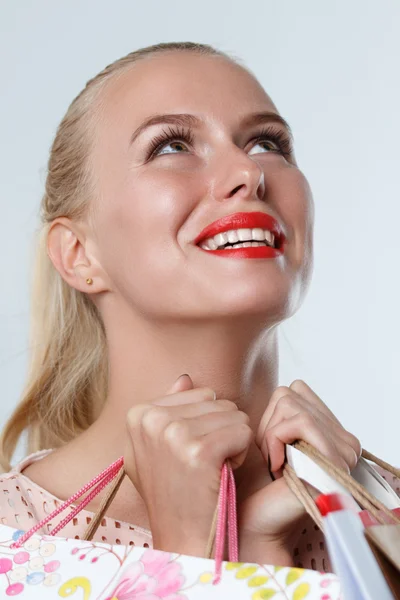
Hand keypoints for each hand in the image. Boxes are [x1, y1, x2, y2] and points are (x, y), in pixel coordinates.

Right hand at [123, 374, 253, 556]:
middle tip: (203, 464)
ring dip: (233, 442)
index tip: (187, 453)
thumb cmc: (174, 493)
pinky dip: (242, 453)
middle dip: (220, 431)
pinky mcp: (198, 450)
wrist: (183, 538)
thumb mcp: (156, 448)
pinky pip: (243, 431)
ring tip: (211, 469)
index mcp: (138, 413)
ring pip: (234, 415)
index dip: (204, 423)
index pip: (199, 393)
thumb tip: (186, 378)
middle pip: (218, 401)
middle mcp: (151, 419)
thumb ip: (169, 409)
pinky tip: (223, 473)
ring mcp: (172, 433)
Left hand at [238, 379, 361, 562]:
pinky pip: (298, 421)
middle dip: (267, 423)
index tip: (269, 446)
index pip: (297, 389)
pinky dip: (276, 440)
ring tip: (275, 464)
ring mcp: (343, 448)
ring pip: (290, 403)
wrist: (260, 523)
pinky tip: (278, 468)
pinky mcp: (334, 457)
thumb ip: (283, 414)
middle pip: (290, 393)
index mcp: (333, 432)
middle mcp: (344, 439)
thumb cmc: (261, 485)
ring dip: (269, 433)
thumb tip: (284, 388)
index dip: (271, 413)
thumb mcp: (271, 440)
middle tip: (270, 458)